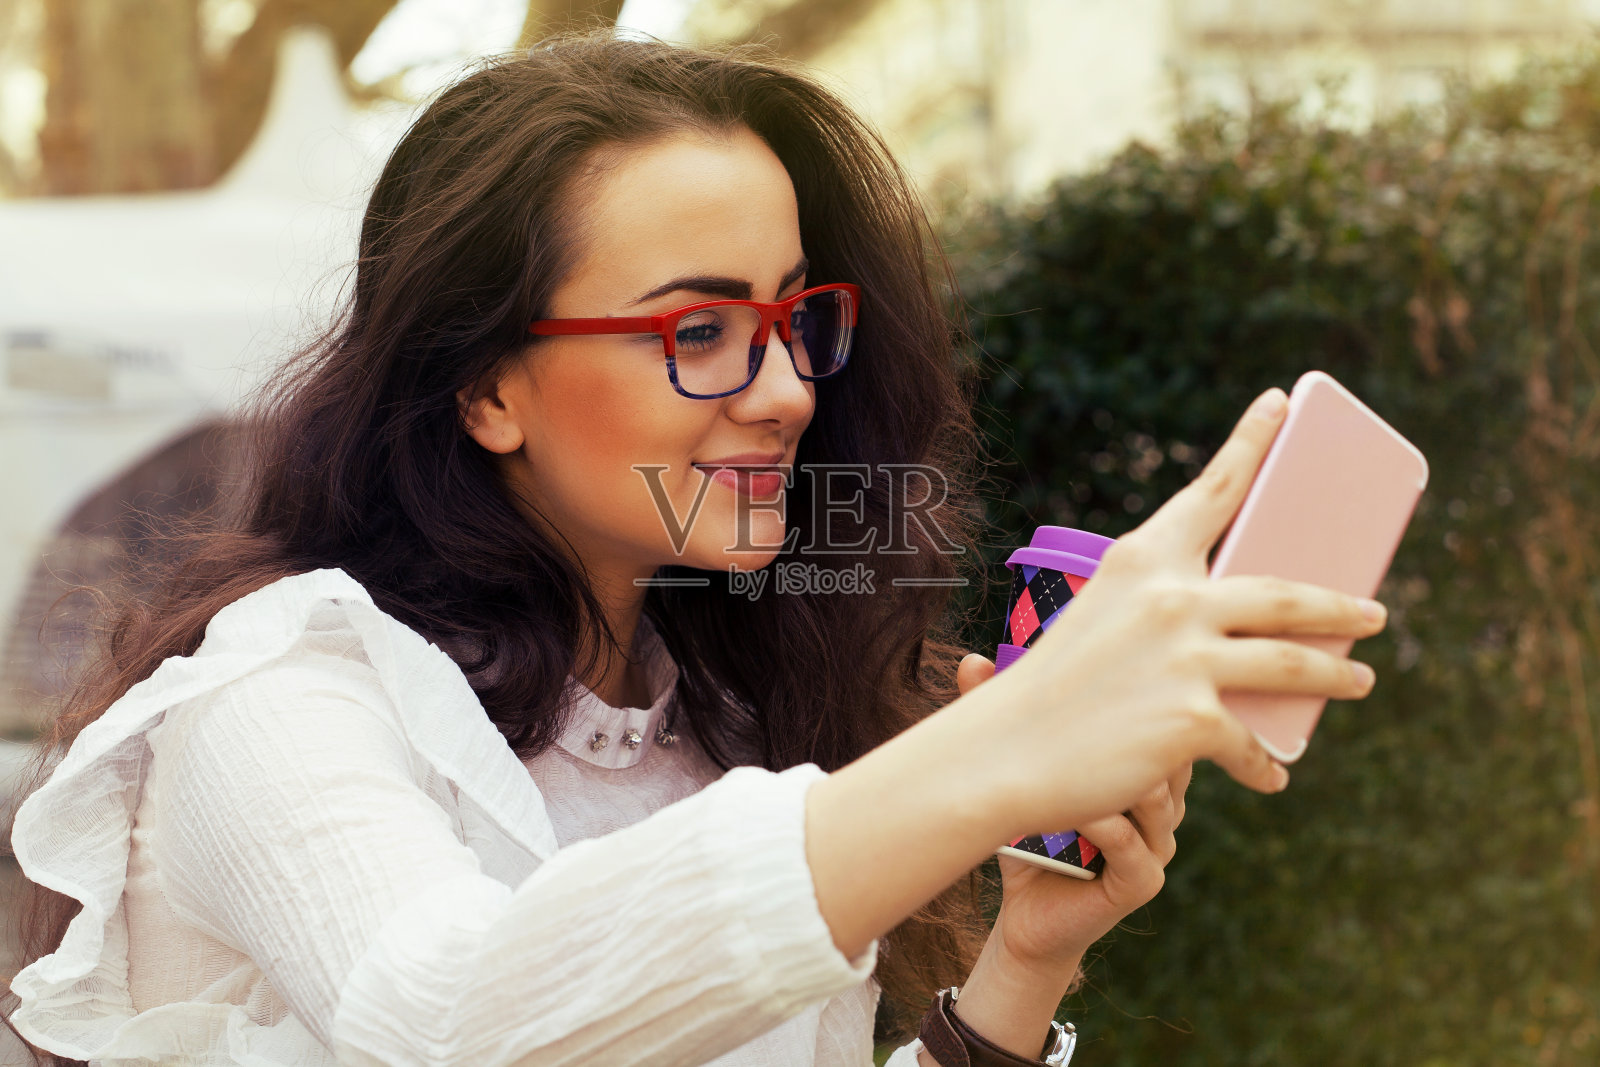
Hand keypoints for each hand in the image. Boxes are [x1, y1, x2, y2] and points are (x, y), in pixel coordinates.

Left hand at [961, 655, 1188, 975]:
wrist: (1027, 916)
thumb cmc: (1028, 836)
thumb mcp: (1021, 772)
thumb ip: (1006, 719)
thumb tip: (973, 659)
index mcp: (1147, 770)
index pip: (1159, 719)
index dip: (1129, 695)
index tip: (1086, 667)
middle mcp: (1164, 805)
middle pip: (1167, 752)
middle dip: (1127, 726)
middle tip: (1080, 704)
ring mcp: (1159, 845)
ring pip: (1157, 796)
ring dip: (1114, 772)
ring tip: (1074, 756)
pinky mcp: (1142, 882)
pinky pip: (1132, 843)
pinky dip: (1101, 822)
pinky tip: (1072, 808)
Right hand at [965, 387, 1388, 840]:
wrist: (1002, 754)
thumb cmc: (1047, 692)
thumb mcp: (1101, 625)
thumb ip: (1163, 616)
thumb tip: (1236, 641)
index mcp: (1140, 560)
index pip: (1212, 490)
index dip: (1253, 442)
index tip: (1283, 402)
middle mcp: (1170, 597)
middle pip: (1285, 592)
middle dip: (1341, 605)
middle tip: (1374, 612)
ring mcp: (1186, 656)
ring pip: (1294, 663)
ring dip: (1338, 674)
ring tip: (1360, 680)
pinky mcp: (1195, 717)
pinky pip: (1253, 742)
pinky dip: (1266, 763)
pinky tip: (1275, 775)